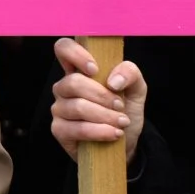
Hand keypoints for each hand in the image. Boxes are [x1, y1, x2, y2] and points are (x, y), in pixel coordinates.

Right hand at [50, 37, 146, 162]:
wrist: (125, 144)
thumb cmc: (124, 112)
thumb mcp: (136, 90)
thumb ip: (130, 74)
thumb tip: (113, 81)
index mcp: (79, 71)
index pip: (64, 48)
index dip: (75, 54)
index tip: (95, 69)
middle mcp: (64, 87)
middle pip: (73, 82)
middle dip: (102, 96)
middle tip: (120, 106)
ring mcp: (59, 108)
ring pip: (77, 107)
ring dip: (105, 116)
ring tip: (121, 123)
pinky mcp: (59, 130)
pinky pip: (77, 128)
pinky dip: (99, 131)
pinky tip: (113, 134)